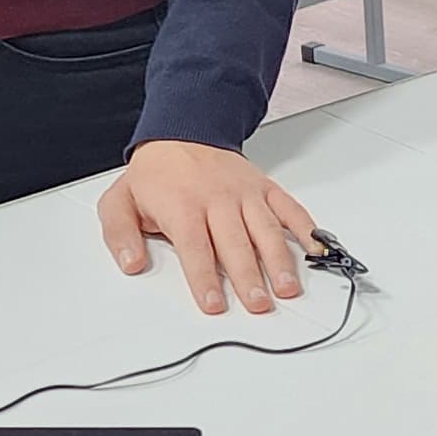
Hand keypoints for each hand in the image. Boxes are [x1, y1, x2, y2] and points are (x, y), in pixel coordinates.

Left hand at [99, 139, 313, 316]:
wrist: (183, 131)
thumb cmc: (155, 174)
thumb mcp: (119, 201)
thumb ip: (119, 235)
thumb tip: (131, 263)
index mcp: (182, 205)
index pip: (195, 247)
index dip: (205, 277)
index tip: (214, 304)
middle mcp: (217, 199)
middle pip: (235, 243)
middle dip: (249, 276)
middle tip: (258, 304)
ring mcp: (244, 194)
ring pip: (265, 229)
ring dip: (279, 260)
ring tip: (287, 288)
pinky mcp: (263, 188)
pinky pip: (289, 208)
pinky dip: (306, 228)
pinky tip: (316, 249)